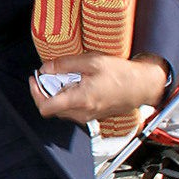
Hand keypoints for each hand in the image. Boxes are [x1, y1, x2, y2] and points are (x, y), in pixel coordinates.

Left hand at [30, 52, 168, 123]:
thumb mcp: (92, 61)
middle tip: (52, 73)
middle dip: (47, 91)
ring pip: (62, 109)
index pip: (45, 107)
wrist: (142, 86)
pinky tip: (78, 83)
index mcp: (80, 100)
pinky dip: (69, 97)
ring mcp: (87, 117)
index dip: (35, 93)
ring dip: (58, 94)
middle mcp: (82, 113)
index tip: (35, 79)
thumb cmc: (122, 74)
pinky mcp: (92, 116)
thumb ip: (65, 64)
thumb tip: (46, 68)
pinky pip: (73, 109)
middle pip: (51, 108)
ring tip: (68, 77)